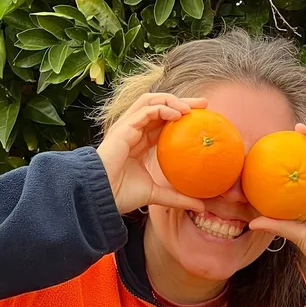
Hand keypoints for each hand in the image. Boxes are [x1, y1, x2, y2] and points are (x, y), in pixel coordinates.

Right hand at [97, 93, 206, 215]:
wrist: (101, 197)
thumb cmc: (122, 195)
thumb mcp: (156, 194)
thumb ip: (177, 197)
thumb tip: (200, 206)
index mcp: (140, 142)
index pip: (162, 121)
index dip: (180, 115)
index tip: (202, 116)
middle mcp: (133, 131)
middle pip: (159, 106)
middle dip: (181, 101)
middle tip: (204, 104)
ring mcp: (127, 127)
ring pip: (150, 101)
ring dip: (172, 100)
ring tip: (190, 108)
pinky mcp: (123, 128)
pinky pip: (145, 110)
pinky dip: (162, 108)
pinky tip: (177, 115)